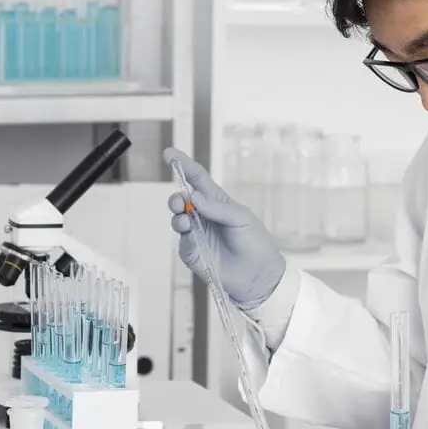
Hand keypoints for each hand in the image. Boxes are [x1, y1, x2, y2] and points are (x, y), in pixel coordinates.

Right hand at [163, 148, 285, 309]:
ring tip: (186, 220)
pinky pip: (182, 240)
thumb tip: (193, 196)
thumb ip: (217, 207)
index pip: (197, 179)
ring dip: (178, 215)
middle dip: (176, 197)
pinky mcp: (192, 252)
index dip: (183, 165)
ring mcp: (197, 234)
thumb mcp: (241, 218)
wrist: (258, 275)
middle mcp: (204, 216)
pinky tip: (191, 235)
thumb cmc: (255, 243)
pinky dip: (184, 235)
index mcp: (217, 202)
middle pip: (182, 199)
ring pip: (178, 218)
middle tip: (180, 201)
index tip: (169, 153)